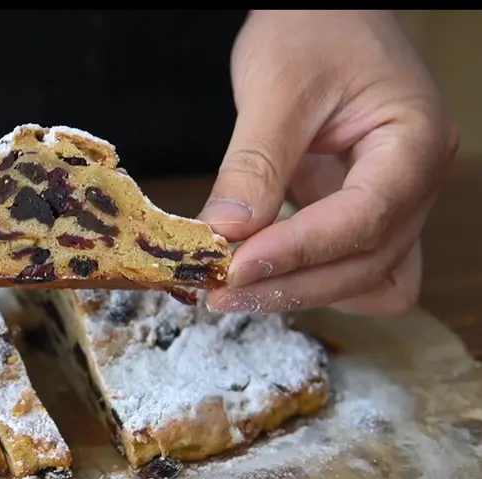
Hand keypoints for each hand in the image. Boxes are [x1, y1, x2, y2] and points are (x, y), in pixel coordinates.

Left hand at [198, 10, 458, 315]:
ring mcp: (396, 198)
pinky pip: (355, 266)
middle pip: (369, 264)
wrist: (326, 10)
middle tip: (222, 290)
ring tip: (239, 286)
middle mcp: (416, 180)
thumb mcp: (276, 86)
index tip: (235, 268)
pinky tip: (266, 269)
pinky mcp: (364, 207)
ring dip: (307, 291)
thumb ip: (255, 163)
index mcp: (413, 141)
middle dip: (294, 283)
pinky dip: (314, 278)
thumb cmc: (312, 26)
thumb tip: (226, 233)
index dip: (298, 252)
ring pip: (370, 279)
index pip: (363, 219)